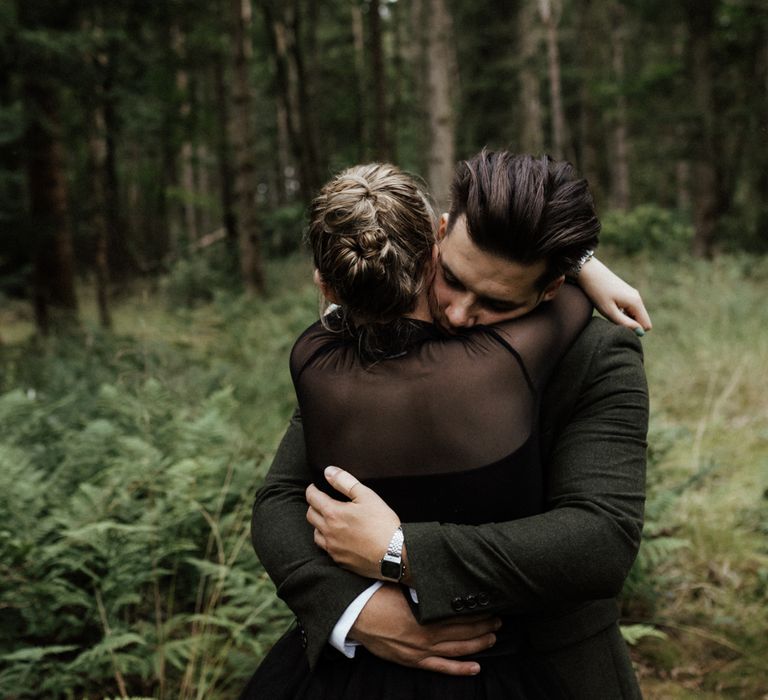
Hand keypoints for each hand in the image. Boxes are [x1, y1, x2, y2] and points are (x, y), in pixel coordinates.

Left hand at [306, 466, 400, 578]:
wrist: (395, 555)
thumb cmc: (382, 524)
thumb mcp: (366, 496)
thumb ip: (345, 481)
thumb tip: (328, 471)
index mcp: (333, 513)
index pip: (312, 498)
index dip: (312, 490)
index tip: (314, 487)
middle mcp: (328, 532)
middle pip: (310, 515)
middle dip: (314, 505)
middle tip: (322, 501)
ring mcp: (333, 548)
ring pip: (316, 534)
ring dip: (319, 524)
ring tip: (329, 520)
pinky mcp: (339, 560)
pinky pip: (326, 549)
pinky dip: (328, 540)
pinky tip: (338, 538)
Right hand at [351, 584, 499, 675]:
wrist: (353, 615)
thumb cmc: (375, 596)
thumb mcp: (400, 585)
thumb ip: (422, 586)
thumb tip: (440, 576)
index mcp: (424, 616)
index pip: (459, 614)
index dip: (477, 610)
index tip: (490, 604)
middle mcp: (425, 636)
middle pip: (462, 631)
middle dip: (483, 625)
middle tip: (499, 619)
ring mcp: (420, 651)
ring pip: (456, 650)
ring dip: (477, 644)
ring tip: (493, 637)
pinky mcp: (412, 660)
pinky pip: (441, 667)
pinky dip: (460, 668)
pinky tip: (475, 667)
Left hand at [578, 258, 651, 333]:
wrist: (589, 272)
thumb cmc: (597, 292)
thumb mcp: (609, 311)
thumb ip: (625, 323)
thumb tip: (640, 332)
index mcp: (636, 302)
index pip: (646, 325)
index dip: (634, 330)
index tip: (618, 325)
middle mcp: (637, 298)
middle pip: (641, 320)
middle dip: (629, 324)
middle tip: (612, 318)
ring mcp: (633, 294)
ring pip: (634, 314)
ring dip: (624, 318)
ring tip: (609, 311)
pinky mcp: (627, 293)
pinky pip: (629, 308)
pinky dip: (621, 311)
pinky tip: (609, 306)